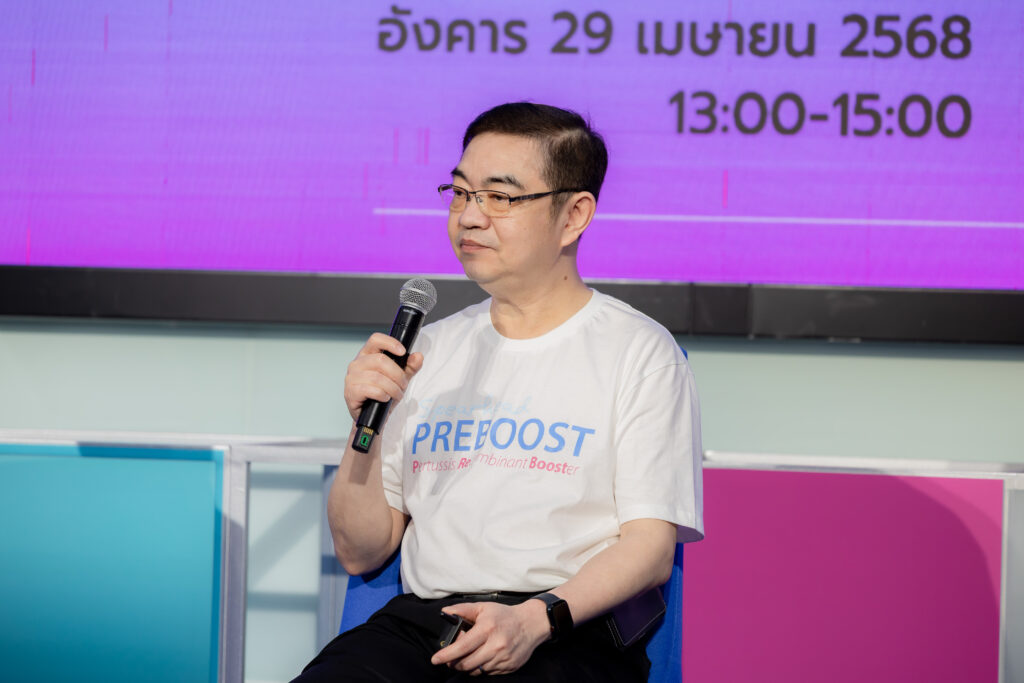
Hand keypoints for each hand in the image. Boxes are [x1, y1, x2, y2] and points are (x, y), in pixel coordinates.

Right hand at [344, 333, 423, 422]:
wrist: (372, 417)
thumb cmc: (383, 394)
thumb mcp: (400, 379)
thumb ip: (410, 367)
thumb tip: (418, 356)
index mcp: (367, 355)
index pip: (375, 339)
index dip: (390, 343)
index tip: (402, 352)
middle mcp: (357, 363)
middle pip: (380, 360)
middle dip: (397, 375)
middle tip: (403, 385)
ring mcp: (351, 378)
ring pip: (377, 377)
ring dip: (393, 388)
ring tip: (397, 394)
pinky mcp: (350, 392)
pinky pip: (371, 390)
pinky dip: (383, 395)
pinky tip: (385, 399)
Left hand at [431, 600, 550, 675]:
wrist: (531, 624)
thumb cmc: (505, 615)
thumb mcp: (483, 608)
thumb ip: (462, 610)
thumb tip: (445, 613)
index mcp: (487, 629)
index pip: (461, 647)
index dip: (446, 655)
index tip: (435, 659)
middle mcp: (495, 645)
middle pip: (466, 663)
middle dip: (454, 663)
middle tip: (451, 659)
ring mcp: (503, 658)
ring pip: (476, 670)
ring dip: (467, 666)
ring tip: (467, 657)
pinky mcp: (509, 666)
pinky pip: (488, 673)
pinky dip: (480, 668)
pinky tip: (482, 658)